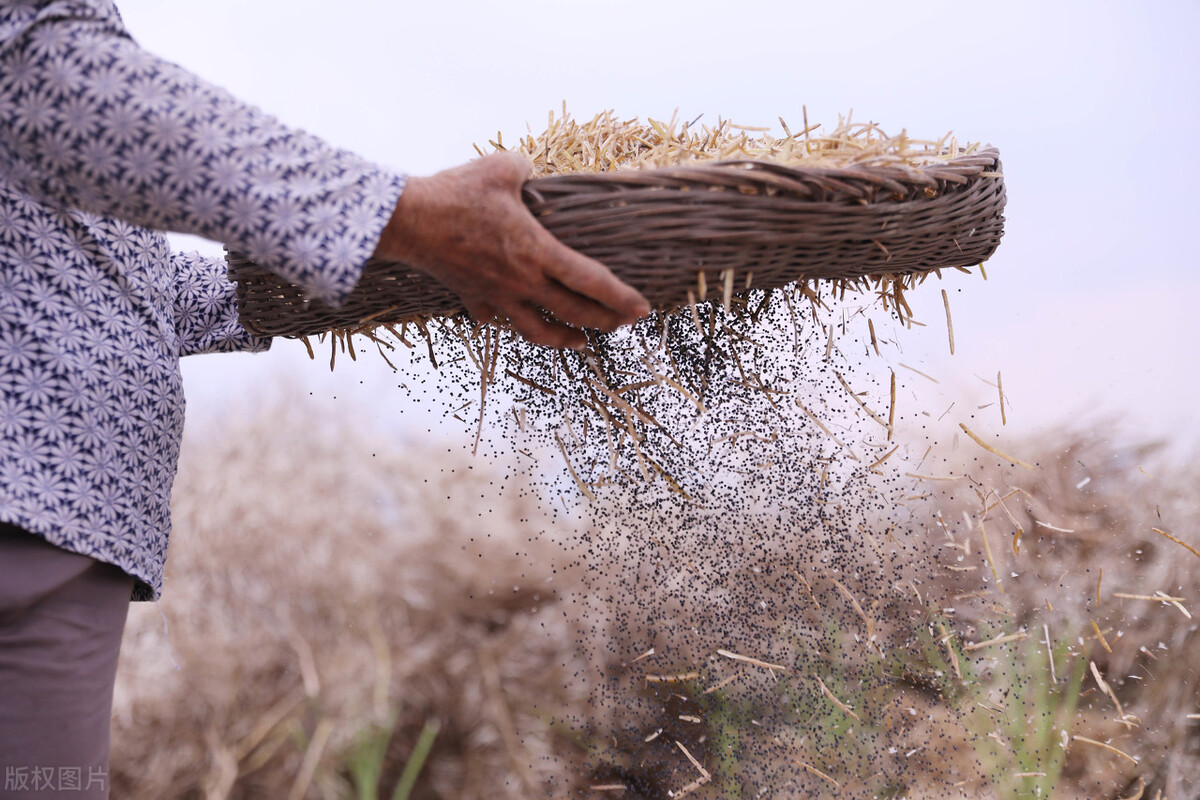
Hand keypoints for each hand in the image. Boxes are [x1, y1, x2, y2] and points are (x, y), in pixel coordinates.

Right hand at [372, 152, 650, 348]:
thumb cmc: (456, 193)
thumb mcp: (502, 168)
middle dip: (604, 322)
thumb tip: (529, 168)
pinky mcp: (473, 298)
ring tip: (581, 342)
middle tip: (622, 324)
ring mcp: (497, 296)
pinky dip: (509, 321)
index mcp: (538, 252)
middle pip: (574, 313)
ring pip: (539, 331)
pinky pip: (497, 317)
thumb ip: (525, 168)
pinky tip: (513, 318)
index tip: (643, 309)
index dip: (621, 299)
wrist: (408, 221)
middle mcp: (523, 282)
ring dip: (565, 339)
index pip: (592, 282)